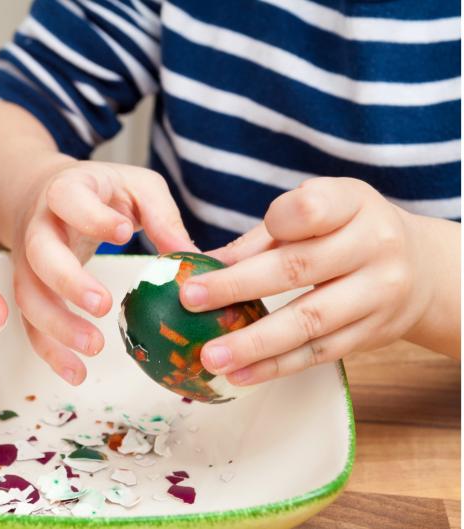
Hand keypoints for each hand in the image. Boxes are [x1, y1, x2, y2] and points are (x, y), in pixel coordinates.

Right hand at [12, 160, 195, 384]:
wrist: (43, 194)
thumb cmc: (100, 191)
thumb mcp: (136, 186)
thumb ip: (161, 215)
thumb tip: (190, 256)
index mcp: (65, 190)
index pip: (68, 198)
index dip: (91, 216)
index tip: (123, 233)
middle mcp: (38, 226)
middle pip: (40, 253)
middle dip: (68, 281)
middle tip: (103, 305)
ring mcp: (27, 260)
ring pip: (29, 294)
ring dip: (57, 325)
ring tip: (94, 346)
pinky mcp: (29, 289)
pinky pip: (30, 323)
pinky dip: (50, 351)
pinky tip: (76, 372)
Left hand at [179, 177, 459, 385]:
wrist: (420, 267)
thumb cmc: (348, 232)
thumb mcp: (318, 213)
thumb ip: (263, 238)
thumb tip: (203, 265)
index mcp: (353, 204)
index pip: (309, 210)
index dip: (269, 226)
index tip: (229, 243)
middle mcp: (373, 246)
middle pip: (298, 269)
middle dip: (237, 287)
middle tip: (190, 301)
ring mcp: (378, 294)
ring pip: (309, 321)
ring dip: (254, 342)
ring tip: (210, 356)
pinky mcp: (372, 333)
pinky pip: (320, 353)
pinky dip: (276, 366)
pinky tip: (241, 375)